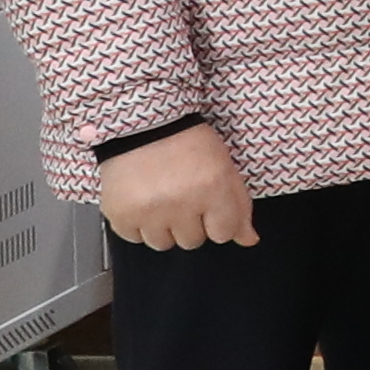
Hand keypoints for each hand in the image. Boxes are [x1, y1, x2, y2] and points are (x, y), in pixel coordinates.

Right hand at [95, 122, 256, 250]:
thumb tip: (249, 240)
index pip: (223, 234)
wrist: (143, 124)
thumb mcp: (224, 168)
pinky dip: (137, 224)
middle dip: (190, 223)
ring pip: (162, 244)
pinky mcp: (119, 214)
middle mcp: (180, 204)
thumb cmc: (188, 143)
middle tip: (182, 197)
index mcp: (212, 189)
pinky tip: (141, 201)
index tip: (210, 208)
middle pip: (192, 241)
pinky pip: (133, 238)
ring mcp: (147, 212)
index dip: (218, 222)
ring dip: (163, 228)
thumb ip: (239, 207)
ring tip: (160, 200)